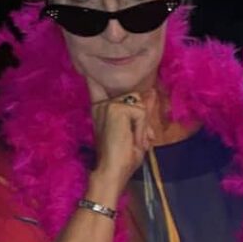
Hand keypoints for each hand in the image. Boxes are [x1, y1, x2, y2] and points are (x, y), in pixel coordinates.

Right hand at [87, 77, 155, 196]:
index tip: (91, 70)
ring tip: (134, 142)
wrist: (111, 172)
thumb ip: (142, 113)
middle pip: (135, 98)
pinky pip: (142, 113)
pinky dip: (142, 130)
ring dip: (143, 127)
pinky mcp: (116, 108)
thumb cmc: (122, 158)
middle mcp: (102, 104)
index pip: (97, 85)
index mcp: (101, 110)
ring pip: (140, 106)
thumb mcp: (135, 132)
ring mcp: (108, 104)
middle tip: (137, 141)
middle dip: (142, 120)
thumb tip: (152, 92)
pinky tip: (133, 141)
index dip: (96, 76)